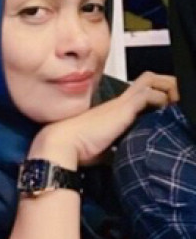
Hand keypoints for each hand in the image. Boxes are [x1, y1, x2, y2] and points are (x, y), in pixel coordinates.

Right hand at [28, 71, 178, 168]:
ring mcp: (121, 103)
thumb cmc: (76, 148)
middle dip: (165, 86)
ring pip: (152, 81)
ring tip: (175, 103)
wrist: (62, 144)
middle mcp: (118, 102)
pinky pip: (149, 94)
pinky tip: (167, 109)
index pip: (137, 93)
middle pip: (147, 80)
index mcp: (112, 110)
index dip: (154, 96)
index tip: (165, 108)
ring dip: (168, 91)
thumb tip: (117, 158)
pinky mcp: (123, 108)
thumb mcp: (100, 149)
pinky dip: (162, 99)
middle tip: (174, 101)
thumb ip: (112, 149)